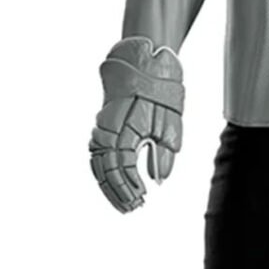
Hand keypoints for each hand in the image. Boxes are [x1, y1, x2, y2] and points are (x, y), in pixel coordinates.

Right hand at [88, 37, 184, 213]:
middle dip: (119, 193)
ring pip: (98, 165)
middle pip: (106, 170)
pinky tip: (115, 189)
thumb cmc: (159, 89)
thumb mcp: (170, 122)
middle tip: (134, 208)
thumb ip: (164, 151)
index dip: (130, 185)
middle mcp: (106, 130)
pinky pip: (98, 156)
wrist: (141, 59)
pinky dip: (104, 175)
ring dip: (110, 188)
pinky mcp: (103, 127)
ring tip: (126, 205)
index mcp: (122, 127)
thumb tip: (159, 180)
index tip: (143, 197)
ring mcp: (101, 128)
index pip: (121, 166)